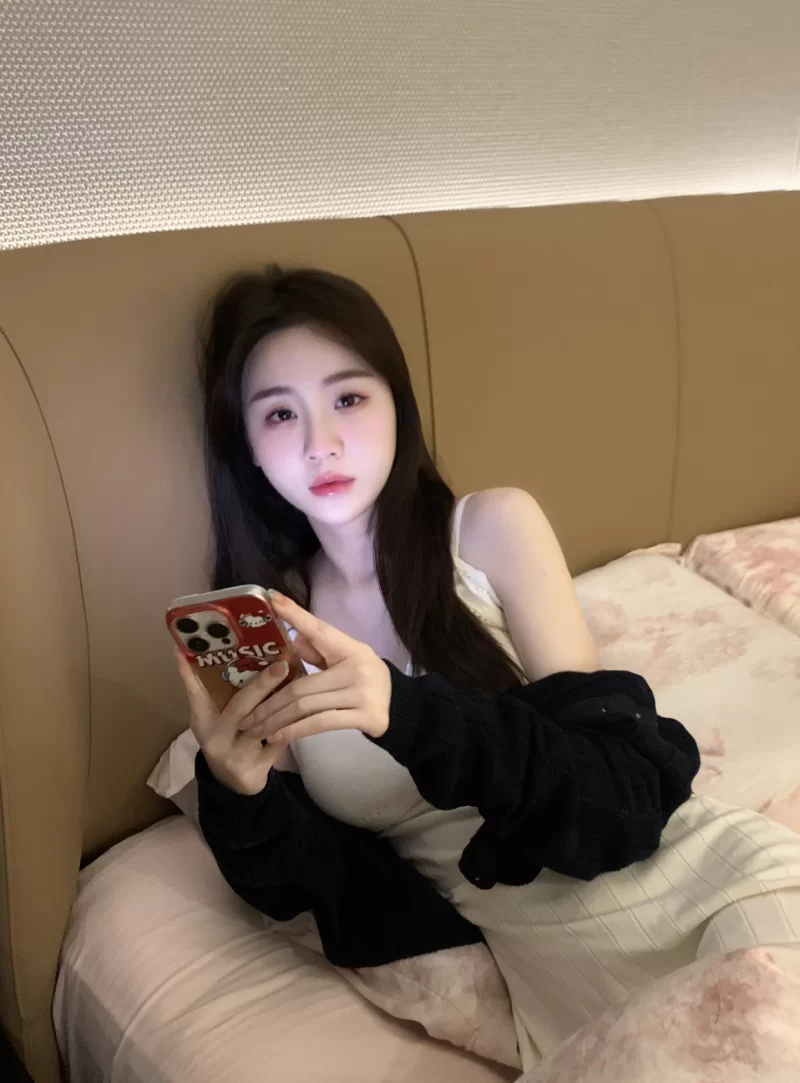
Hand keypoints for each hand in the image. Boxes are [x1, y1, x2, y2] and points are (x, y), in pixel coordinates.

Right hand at [174, 648, 290, 794]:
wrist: (235, 784)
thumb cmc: (228, 738)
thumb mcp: (215, 718)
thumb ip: (218, 691)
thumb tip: (233, 648)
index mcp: (202, 720)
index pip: (195, 691)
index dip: (190, 670)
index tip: (188, 647)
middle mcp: (215, 737)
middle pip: (238, 707)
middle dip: (261, 684)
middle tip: (281, 664)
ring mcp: (235, 754)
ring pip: (260, 727)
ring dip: (281, 704)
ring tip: (299, 683)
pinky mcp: (255, 768)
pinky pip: (278, 743)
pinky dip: (292, 726)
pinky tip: (307, 711)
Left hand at [240, 592, 390, 745]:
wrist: (401, 708)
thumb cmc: (366, 681)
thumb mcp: (345, 661)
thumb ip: (319, 652)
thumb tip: (292, 638)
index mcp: (351, 648)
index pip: (319, 629)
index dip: (295, 614)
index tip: (272, 599)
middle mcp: (357, 668)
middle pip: (301, 685)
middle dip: (268, 703)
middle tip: (244, 716)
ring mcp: (362, 693)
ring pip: (306, 706)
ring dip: (275, 720)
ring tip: (254, 730)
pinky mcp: (365, 717)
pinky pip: (321, 724)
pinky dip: (295, 731)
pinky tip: (277, 737)